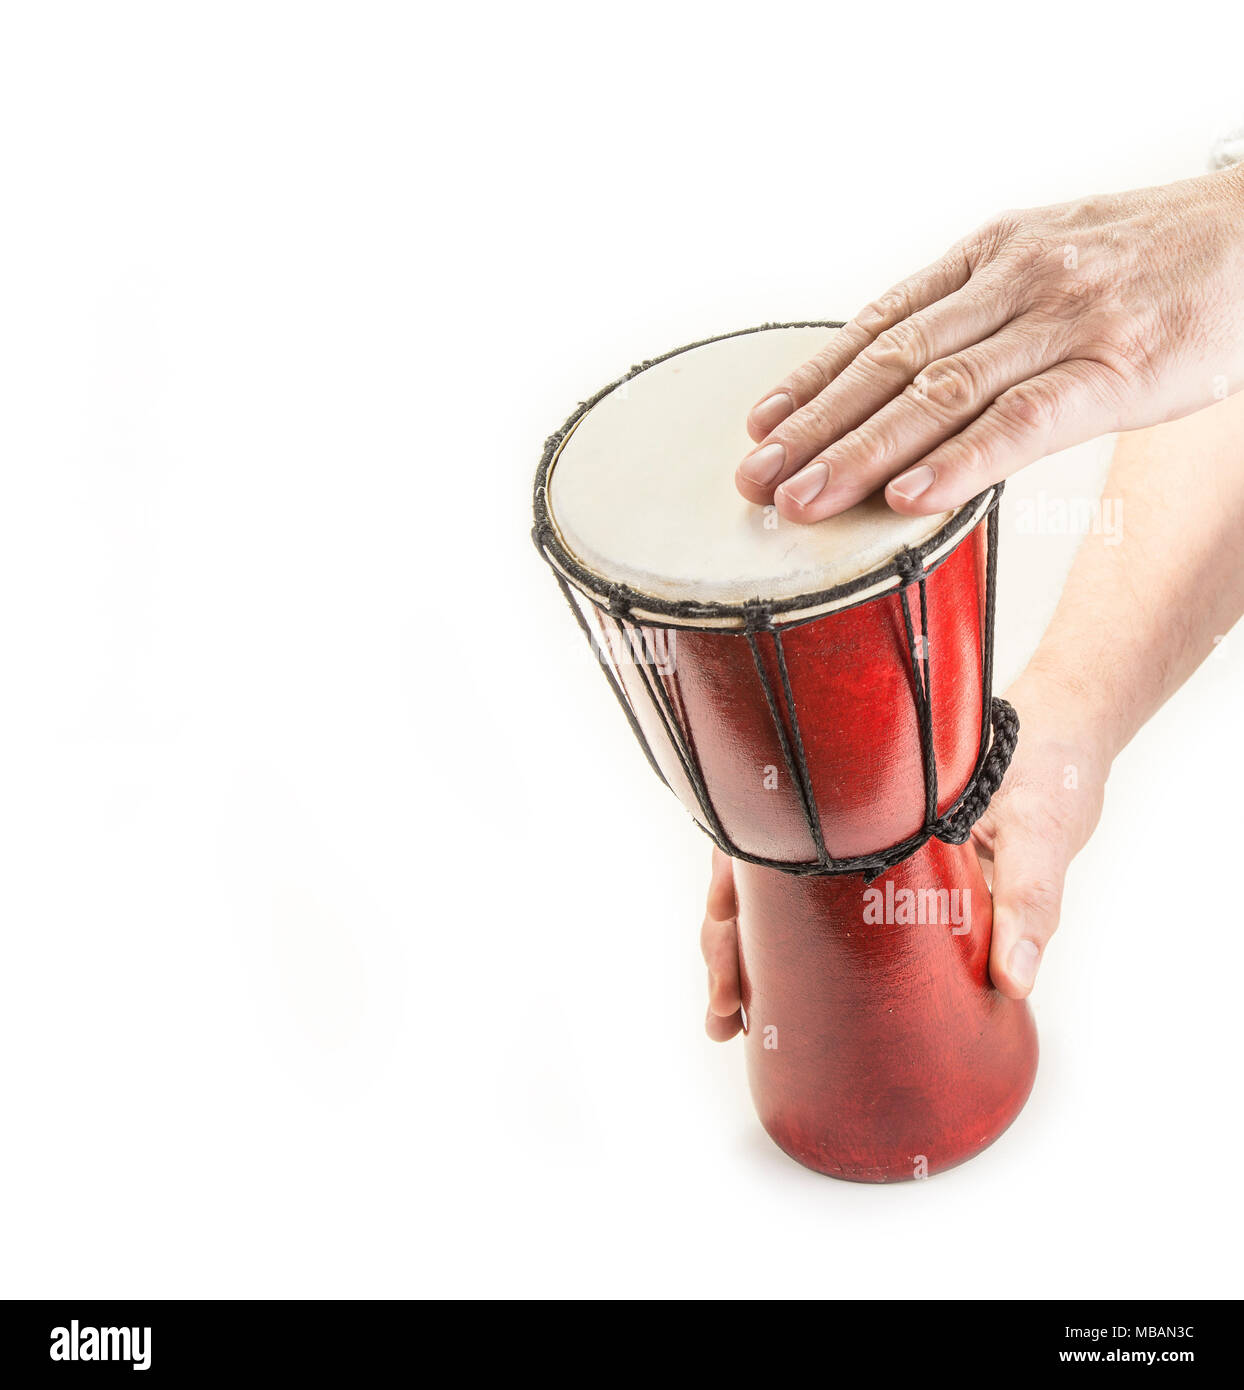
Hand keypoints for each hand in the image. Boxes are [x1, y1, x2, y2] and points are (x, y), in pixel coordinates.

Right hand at [699, 667, 1109, 1034]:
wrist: (1072, 730)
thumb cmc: (1049, 759)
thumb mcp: (1044, 825)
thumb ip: (1031, 897)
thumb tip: (1014, 981)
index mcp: (867, 790)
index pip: (772, 837)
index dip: (733, 894)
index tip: (723, 949)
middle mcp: (851, 814)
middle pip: (761, 874)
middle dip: (729, 942)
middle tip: (722, 1011)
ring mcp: (865, 842)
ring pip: (782, 893)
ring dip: (751, 950)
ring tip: (733, 1018)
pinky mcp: (892, 868)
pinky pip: (828, 907)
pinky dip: (798, 948)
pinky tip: (784, 993)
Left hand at [735, 167, 1243, 522]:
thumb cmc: (1150, 258)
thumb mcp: (1046, 260)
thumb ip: (976, 313)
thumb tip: (905, 382)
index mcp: (987, 257)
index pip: (878, 326)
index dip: (812, 380)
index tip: (758, 426)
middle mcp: (1011, 282)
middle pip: (890, 364)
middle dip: (813, 428)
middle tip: (753, 480)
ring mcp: (1062, 323)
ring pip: (940, 394)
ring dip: (861, 453)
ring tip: (803, 501)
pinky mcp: (1116, 368)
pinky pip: (1024, 421)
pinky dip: (961, 462)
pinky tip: (909, 498)